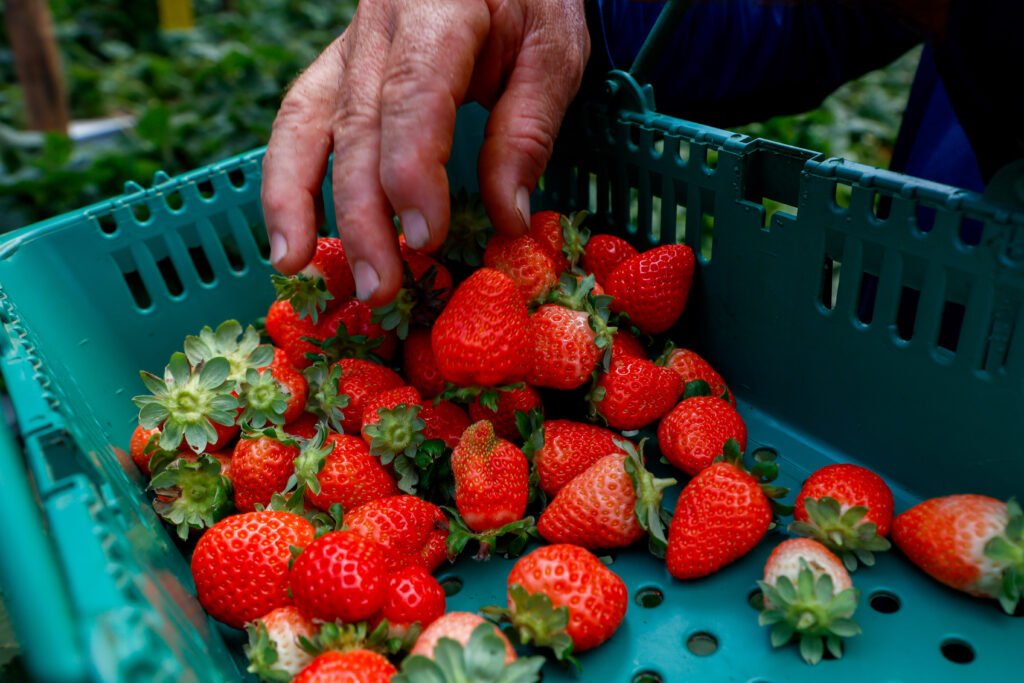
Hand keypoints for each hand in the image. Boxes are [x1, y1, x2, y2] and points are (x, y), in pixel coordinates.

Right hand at [261, 0, 589, 304]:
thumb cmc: (529, 1)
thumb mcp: (554, 52)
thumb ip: (529, 130)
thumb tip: (508, 220)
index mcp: (437, 7)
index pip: (412, 96)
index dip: (412, 172)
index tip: (425, 237)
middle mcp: (378, 25)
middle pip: (356, 125)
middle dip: (362, 214)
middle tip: (380, 287)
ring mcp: (348, 45)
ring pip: (305, 122)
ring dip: (296, 200)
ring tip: (295, 265)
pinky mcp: (338, 67)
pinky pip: (300, 120)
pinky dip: (288, 179)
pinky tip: (289, 233)